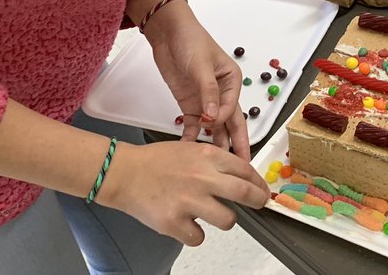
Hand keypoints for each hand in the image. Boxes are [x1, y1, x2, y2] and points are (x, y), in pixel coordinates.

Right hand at [99, 137, 269, 245]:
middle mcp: (202, 178)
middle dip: (258, 201)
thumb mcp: (190, 149)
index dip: (258, 182)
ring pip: (227, 220)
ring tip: (214, 215)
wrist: (125, 173)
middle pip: (245, 193)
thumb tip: (240, 176)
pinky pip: (199, 237)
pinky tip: (187, 223)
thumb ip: (214, 161)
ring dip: (226, 220)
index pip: (245, 170)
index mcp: (207, 156)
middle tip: (260, 204)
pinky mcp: (174, 223)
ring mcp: (189, 201)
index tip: (262, 189)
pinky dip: (195, 234)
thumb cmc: (156, 161)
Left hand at [144, 5, 251, 158]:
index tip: (210, 122)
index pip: (231, 107)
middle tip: (241, 167)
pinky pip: (193, 127)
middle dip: (236, 146)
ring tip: (215, 167)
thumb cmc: (191, 40)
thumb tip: (213, 115)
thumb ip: (208, 91)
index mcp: (232, 81)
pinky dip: (192, 139)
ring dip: (214, 146)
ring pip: (213, 129)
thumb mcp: (201, 64)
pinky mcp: (189, 105)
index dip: (222, 118)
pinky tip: (189, 152)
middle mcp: (222, 94)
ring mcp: (205, 101)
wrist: (168, 33)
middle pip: (230, 124)